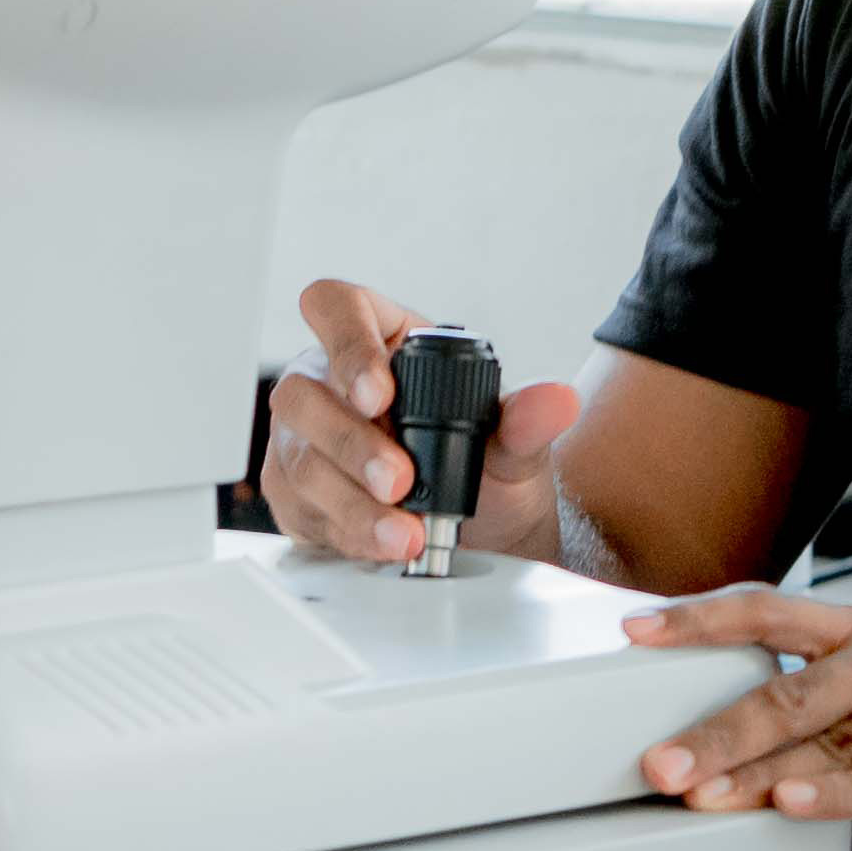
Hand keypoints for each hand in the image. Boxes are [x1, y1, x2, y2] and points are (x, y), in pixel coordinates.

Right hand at [253, 276, 571, 564]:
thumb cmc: (483, 466)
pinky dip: (345, 531)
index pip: (337, 308)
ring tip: (402, 531)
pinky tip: (382, 543)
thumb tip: (556, 401)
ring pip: (298, 458)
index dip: (346, 344)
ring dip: (351, 500)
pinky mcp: (294, 491)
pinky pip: (300, 508)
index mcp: (377, 338)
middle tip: (399, 482)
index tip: (378, 393)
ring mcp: (303, 437)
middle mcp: (326, 381)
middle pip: (302, 392)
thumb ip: (525, 421)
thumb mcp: (511, 443)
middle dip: (350, 443)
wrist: (481, 534)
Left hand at [623, 587, 851, 834]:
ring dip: (760, 777)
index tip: (636, 633)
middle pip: (791, 688)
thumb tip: (736, 736)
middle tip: (660, 763)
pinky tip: (790, 806)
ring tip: (705, 797)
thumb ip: (834, 694)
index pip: (771, 609)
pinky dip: (836, 798)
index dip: (700, 619)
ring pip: (832, 744)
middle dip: (716, 730)